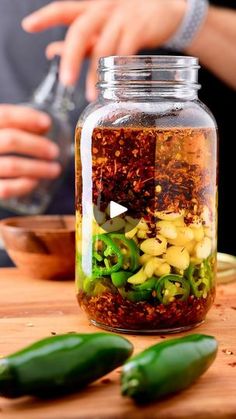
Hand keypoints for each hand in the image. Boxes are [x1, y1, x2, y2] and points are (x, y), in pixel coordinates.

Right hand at [0, 105, 60, 198]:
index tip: (47, 123)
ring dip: (38, 167)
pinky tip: (35, 181)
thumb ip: (17, 128)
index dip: (27, 117)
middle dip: (37, 145)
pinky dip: (24, 185)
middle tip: (54, 151)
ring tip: (54, 169)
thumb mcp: (1, 134)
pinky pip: (6, 189)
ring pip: (12, 166)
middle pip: (11, 140)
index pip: (4, 116)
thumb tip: (44, 127)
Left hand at [22, 0, 185, 100]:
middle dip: (71, 57)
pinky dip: (118, 71)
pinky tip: (115, 87)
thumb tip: (51, 51)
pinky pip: (126, 52)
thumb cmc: (129, 22)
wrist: (167, 11)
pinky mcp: (140, 29)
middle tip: (66, 81)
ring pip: (104, 47)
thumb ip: (81, 42)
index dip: (46, 17)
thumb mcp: (103, 29)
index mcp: (92, 7)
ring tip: (89, 95)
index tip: (28, 26)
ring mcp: (123, 17)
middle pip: (81, 29)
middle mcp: (105, 8)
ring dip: (95, 74)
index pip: (65, 9)